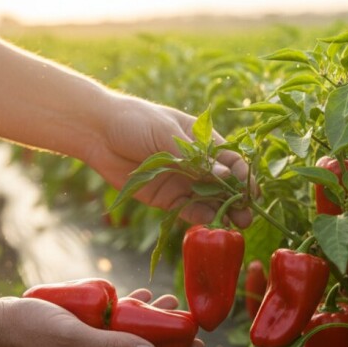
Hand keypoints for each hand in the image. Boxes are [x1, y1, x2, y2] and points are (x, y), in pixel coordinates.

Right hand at [0, 288, 204, 346]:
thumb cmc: (28, 329)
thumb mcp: (72, 335)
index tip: (201, 343)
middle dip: (168, 341)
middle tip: (189, 318)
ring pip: (128, 345)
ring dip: (149, 325)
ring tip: (167, 301)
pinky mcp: (77, 345)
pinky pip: (110, 334)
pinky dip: (125, 317)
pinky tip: (136, 297)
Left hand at [85, 93, 254, 226]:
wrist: (98, 133)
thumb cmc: (135, 121)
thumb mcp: (166, 134)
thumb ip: (195, 157)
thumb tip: (228, 174)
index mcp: (201, 140)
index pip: (230, 158)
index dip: (243, 174)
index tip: (249, 188)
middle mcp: (196, 163)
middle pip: (224, 184)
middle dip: (238, 198)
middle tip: (248, 214)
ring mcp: (182, 182)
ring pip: (210, 200)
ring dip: (224, 212)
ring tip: (237, 225)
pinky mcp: (167, 199)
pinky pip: (189, 211)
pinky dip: (201, 218)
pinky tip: (212, 224)